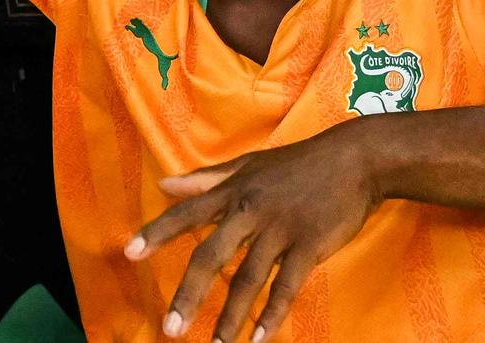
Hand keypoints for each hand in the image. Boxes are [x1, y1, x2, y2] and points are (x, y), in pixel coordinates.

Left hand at [127, 124, 384, 342]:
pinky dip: (272, 314)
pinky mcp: (310, 245)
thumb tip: (164, 185)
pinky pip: (287, 286)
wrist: (354, 159)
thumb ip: (206, 179)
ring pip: (248, 280)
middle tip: (170, 328)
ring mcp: (280, 230)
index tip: (129, 253)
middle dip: (188, 294)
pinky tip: (259, 338)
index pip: (186, 213)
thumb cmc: (297, 164)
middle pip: (211, 256)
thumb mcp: (248, 164)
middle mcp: (250, 211)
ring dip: (230, 318)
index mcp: (232, 191)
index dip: (157, 233)